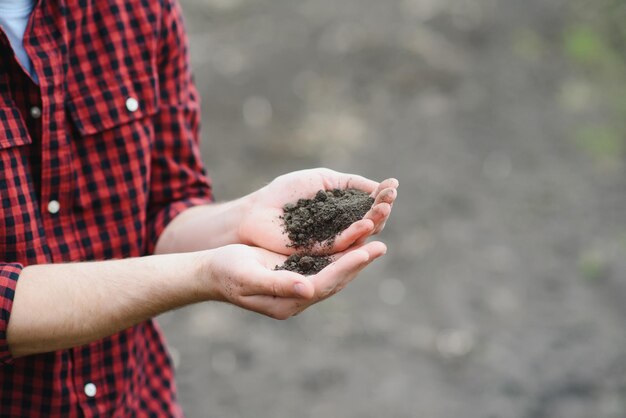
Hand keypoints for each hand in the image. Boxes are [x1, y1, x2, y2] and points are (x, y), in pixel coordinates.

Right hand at [199, 241, 386, 318]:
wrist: (212, 272)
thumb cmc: (226, 272)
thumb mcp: (249, 277)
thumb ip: (278, 284)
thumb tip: (308, 290)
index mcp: (288, 303)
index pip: (325, 285)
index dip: (347, 268)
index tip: (367, 252)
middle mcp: (297, 297)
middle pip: (335, 281)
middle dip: (358, 263)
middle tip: (381, 246)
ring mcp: (297, 287)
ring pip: (333, 273)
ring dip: (353, 258)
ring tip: (374, 242)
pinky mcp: (296, 275)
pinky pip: (324, 265)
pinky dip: (340, 253)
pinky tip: (352, 241)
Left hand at [238, 168, 397, 254]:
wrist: (257, 210)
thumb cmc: (285, 192)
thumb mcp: (323, 179)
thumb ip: (350, 184)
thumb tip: (381, 186)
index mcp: (344, 212)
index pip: (369, 206)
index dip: (382, 197)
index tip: (393, 186)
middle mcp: (341, 229)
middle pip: (370, 223)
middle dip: (382, 210)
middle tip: (390, 199)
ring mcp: (331, 243)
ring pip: (359, 236)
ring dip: (374, 222)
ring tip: (384, 209)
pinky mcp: (319, 254)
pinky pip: (340, 246)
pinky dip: (355, 235)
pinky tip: (366, 224)